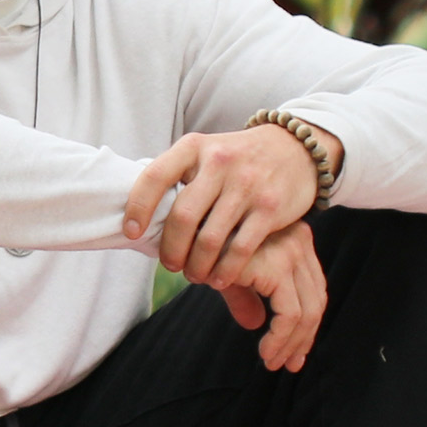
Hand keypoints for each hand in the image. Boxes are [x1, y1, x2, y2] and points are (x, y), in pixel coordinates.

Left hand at [122, 123, 330, 282]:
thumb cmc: (237, 158)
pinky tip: (219, 279)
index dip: (138, 208)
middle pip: (182, 217)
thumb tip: (135, 214)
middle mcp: (219, 162)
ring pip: (210, 239)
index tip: (131, 233)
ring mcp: (247, 184)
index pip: (155, 176)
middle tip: (170, 265)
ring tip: (194, 275)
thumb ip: (176, 175)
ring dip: (196, 266)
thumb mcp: (205, 152)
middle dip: (171, 249)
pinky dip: (225, 270)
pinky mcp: (270, 206)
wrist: (295, 148)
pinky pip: (240, 248)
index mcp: (194, 147)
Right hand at [207, 218, 328, 370]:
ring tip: (273, 363)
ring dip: (290, 344)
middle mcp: (299, 241)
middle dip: (303, 339)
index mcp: (295, 238)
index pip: (314, 289)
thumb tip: (254, 323)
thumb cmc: (202, 245)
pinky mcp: (276, 266)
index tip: (294, 351)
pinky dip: (280, 339)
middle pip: (315, 301)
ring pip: (307, 312)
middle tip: (289, 364)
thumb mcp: (230, 273)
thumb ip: (247, 295)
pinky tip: (266, 352)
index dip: (308, 324)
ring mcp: (290, 252)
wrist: (184, 227)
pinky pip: (289, 314)